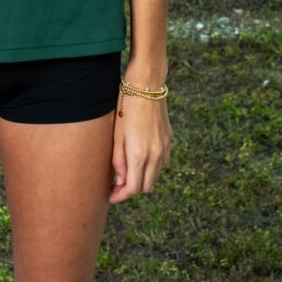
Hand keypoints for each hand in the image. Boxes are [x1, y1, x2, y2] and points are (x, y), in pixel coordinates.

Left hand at [109, 88, 171, 203]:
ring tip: (128, 172)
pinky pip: (162, 163)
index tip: (112, 197)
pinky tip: (142, 160)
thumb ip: (119, 161)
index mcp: (139, 154)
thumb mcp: (117, 134)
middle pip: (145, 187)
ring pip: (155, 177)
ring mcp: (164, 148)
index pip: (133, 188)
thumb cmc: (126, 107)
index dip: (121, 196)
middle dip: (131, 190)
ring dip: (142, 179)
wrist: (147, 85)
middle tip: (117, 185)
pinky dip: (152, 168)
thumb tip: (120, 182)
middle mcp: (155, 155)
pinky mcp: (169, 140)